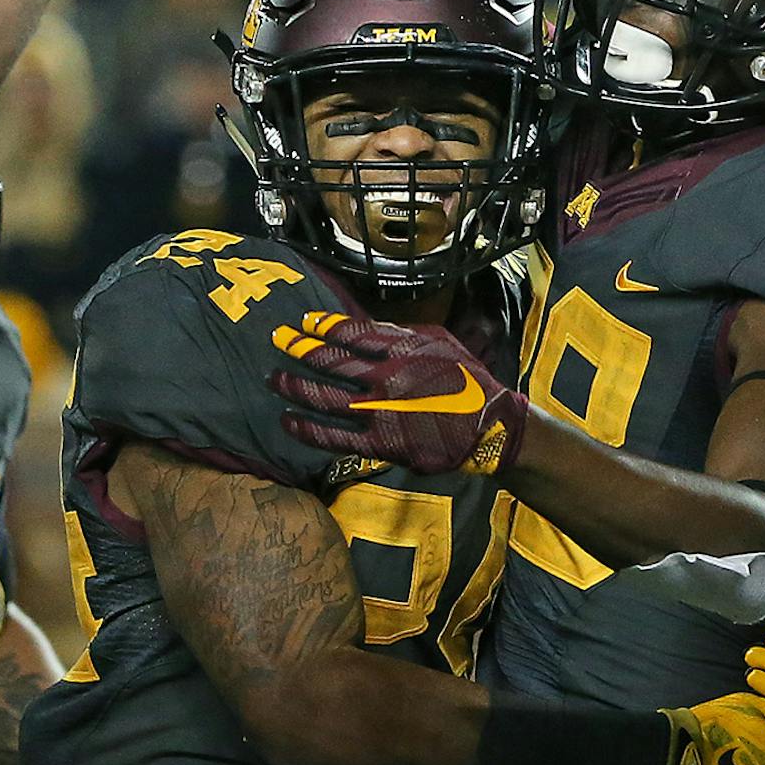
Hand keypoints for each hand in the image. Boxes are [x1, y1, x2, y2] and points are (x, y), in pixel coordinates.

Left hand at [267, 311, 528, 474]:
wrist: (492, 427)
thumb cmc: (470, 381)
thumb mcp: (442, 342)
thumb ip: (404, 334)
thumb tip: (371, 324)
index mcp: (402, 350)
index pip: (352, 334)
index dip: (323, 327)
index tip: (304, 322)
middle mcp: (386, 377)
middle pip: (332, 361)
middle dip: (299, 348)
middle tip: (277, 339)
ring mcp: (381, 411)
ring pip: (326, 397)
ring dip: (295, 387)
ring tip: (273, 378)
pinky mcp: (382, 443)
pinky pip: (335, 436)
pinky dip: (308, 429)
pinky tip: (288, 421)